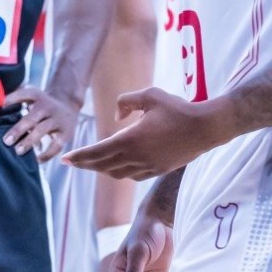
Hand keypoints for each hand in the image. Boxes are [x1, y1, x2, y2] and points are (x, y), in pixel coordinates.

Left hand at [1, 85, 79, 160]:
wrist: (68, 104)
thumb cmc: (43, 105)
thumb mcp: (32, 98)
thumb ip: (16, 103)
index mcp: (37, 97)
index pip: (24, 95)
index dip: (12, 99)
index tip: (2, 106)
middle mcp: (47, 107)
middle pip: (32, 118)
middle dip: (18, 130)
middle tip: (6, 141)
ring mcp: (57, 119)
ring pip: (42, 130)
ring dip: (30, 141)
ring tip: (18, 151)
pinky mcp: (66, 132)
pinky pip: (56, 145)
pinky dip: (47, 154)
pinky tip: (37, 160)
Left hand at [63, 87, 225, 179]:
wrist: (206, 128)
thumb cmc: (179, 109)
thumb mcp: (150, 95)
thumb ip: (126, 101)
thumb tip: (117, 118)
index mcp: (131, 139)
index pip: (97, 151)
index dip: (79, 156)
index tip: (65, 159)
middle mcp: (137, 157)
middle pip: (103, 165)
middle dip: (85, 164)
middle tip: (71, 163)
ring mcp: (148, 166)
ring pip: (117, 174)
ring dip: (102, 169)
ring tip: (92, 164)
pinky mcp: (159, 170)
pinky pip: (133, 176)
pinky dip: (120, 172)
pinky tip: (117, 167)